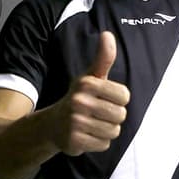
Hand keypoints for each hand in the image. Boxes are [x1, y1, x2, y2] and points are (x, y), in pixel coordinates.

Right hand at [50, 31, 129, 155]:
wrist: (53, 124)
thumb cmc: (79, 98)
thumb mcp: (91, 77)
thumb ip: (103, 58)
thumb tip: (107, 34)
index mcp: (87, 84)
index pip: (125, 96)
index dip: (119, 100)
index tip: (105, 99)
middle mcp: (79, 101)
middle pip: (121, 115)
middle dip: (113, 117)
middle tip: (98, 114)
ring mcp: (76, 122)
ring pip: (114, 131)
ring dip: (106, 130)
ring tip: (93, 124)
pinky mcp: (74, 140)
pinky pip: (103, 144)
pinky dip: (98, 142)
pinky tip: (87, 135)